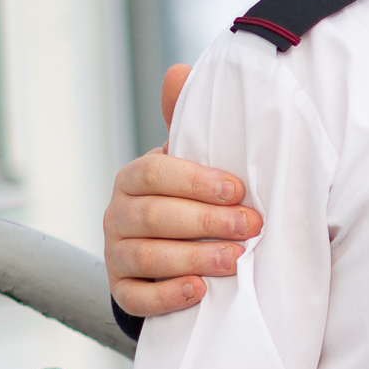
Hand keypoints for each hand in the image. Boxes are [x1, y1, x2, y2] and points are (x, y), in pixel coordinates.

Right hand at [104, 63, 261, 317]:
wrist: (174, 252)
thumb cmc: (191, 199)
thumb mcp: (193, 163)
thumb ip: (190, 123)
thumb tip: (178, 71)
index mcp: (136, 177)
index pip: (155, 173)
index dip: (195, 181)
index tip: (238, 189)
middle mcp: (119, 213)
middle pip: (155, 216)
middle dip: (207, 221)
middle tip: (252, 226)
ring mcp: (117, 253)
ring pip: (148, 256)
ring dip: (195, 257)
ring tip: (235, 261)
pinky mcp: (123, 289)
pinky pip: (137, 296)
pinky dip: (167, 296)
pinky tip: (199, 292)